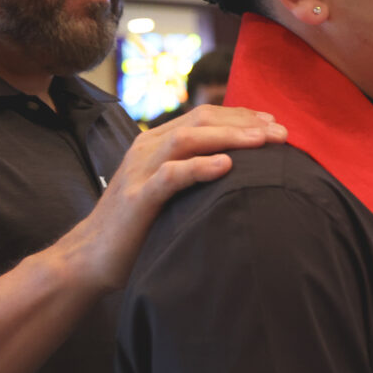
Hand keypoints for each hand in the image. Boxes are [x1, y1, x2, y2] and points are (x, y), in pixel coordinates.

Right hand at [56, 104, 285, 293]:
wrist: (90, 256)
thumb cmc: (138, 225)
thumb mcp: (168, 190)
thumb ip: (193, 173)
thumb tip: (240, 170)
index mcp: (157, 142)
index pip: (205, 116)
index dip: (242, 116)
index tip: (276, 124)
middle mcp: (148, 148)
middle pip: (201, 120)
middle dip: (245, 123)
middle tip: (282, 133)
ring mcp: (140, 171)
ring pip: (188, 139)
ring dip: (229, 136)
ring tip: (263, 141)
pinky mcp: (137, 198)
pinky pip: (171, 176)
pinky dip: (200, 167)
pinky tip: (227, 166)